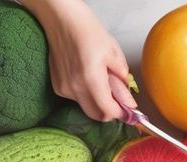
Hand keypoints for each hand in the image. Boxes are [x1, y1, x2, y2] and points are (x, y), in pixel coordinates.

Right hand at [23, 0, 135, 120]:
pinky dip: (85, 93)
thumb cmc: (87, 30)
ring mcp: (64, 89)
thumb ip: (122, 79)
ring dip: (97, 101)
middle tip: (118, 99)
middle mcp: (75, 88)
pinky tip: (86, 76)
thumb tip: (129, 101)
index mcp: (91, 79)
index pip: (108, 111)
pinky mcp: (58, 87)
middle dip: (109, 111)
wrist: (62, 20)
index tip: (128, 110)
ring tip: (100, 79)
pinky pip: (76, 98)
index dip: (120, 113)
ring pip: (86, 106)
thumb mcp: (113, 52)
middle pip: (96, 115)